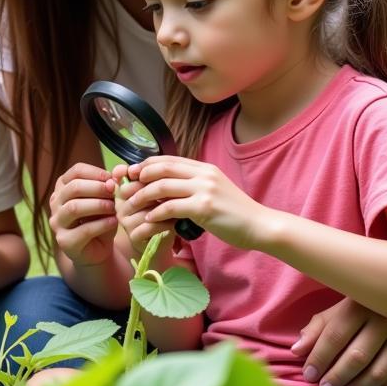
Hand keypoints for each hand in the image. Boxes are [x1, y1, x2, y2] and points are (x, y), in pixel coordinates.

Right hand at [49, 163, 118, 266]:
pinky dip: (101, 224)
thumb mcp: (107, 200)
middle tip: (114, 192)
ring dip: (98, 205)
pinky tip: (113, 222)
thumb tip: (115, 176)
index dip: (96, 172)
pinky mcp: (64, 241)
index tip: (112, 179)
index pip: (76, 171)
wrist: (98, 250)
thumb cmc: (101, 220)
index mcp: (63, 187)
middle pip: (73, 188)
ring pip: (74, 208)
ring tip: (113, 207)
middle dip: (97, 188)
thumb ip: (110, 187)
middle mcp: (56, 203)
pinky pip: (83, 229)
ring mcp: (57, 222)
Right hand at [112, 163, 175, 255]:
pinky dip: (164, 223)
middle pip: (133, 190)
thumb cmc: (160, 214)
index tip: (138, 170)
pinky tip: (176, 222)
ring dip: (163, 208)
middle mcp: (120, 204)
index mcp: (124, 190)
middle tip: (175, 189)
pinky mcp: (133, 236)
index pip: (120, 175)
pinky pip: (148, 226)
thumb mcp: (160, 193)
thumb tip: (161, 162)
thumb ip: (157, 178)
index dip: (127, 171)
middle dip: (154, 190)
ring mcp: (125, 221)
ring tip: (181, 206)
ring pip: (143, 208)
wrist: (159, 241)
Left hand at [128, 156, 267, 248]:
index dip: (146, 164)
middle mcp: (203, 174)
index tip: (132, 173)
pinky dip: (156, 213)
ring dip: (143, 195)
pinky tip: (149, 219)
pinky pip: (171, 207)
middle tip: (126, 188)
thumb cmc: (235, 213)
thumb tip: (168, 186)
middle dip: (139, 177)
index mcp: (204, 168)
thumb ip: (194, 185)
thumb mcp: (214, 191)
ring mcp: (205, 189)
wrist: (260, 226)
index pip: (168, 159)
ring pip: (162, 186)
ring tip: (132, 205)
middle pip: (162, 168)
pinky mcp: (204, 207)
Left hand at [291, 298, 386, 385]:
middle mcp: (385, 319)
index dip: (319, 358)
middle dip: (336, 377)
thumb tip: (296, 351)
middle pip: (356, 357)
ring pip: (377, 372)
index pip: (335, 336)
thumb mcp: (336, 314)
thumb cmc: (360, 311)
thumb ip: (315, 331)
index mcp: (359, 305)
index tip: (308, 375)